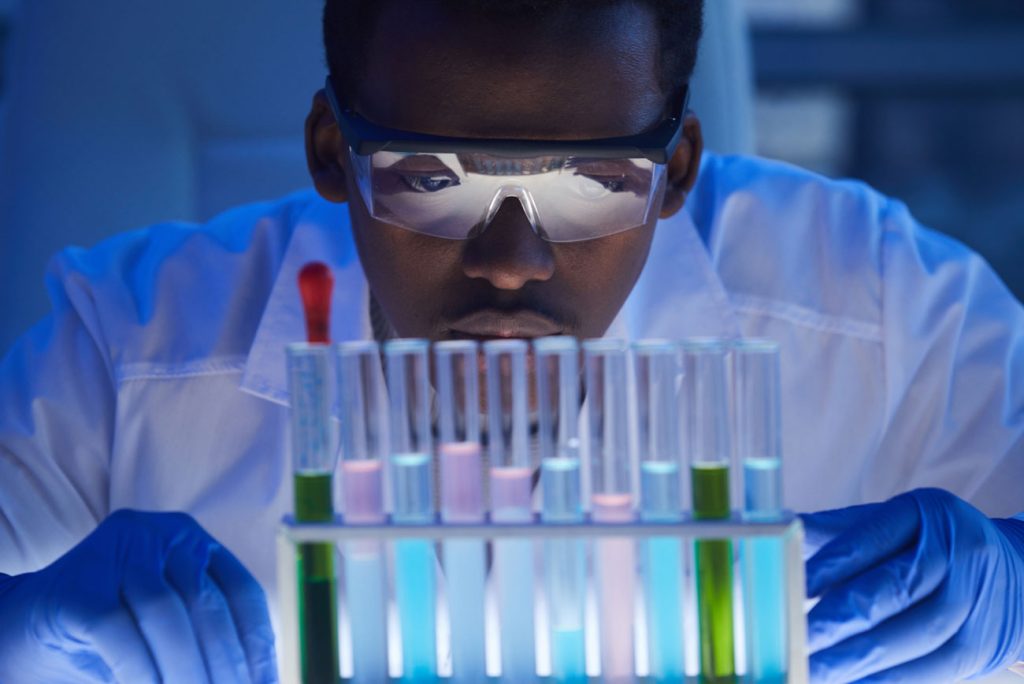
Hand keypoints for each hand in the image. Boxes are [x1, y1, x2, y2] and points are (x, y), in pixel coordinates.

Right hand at [0, 509, 277, 683]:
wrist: (18, 634)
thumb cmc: (106, 643)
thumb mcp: (167, 637)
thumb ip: (206, 648)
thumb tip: (260, 682)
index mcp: (194, 545)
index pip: (244, 596)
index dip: (260, 648)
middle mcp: (162, 536)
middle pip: (209, 607)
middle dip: (225, 666)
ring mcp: (120, 552)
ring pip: (168, 616)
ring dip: (186, 671)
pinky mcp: (80, 584)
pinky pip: (121, 632)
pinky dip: (142, 672)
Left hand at [801, 488, 1023, 682]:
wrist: (1014, 575)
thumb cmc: (930, 546)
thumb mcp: (891, 525)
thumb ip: (837, 533)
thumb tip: (777, 529)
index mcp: (925, 513)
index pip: (869, 540)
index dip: (829, 567)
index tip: (793, 590)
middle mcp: (956, 554)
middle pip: (891, 591)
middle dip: (838, 621)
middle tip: (795, 641)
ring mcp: (973, 602)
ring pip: (911, 636)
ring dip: (857, 660)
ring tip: (813, 672)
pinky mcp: (981, 647)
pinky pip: (930, 671)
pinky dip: (886, 683)